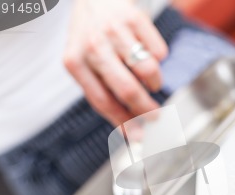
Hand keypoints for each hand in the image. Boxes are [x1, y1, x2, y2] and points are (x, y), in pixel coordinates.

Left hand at [63, 0, 167, 125]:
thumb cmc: (91, 38)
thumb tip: (130, 131)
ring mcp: (115, 31)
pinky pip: (159, 52)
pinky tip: (147, 52)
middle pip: (128, 90)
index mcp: (75, 62)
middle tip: (155, 116)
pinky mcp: (135, 18)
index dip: (124, 122)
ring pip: (149, 71)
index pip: (102, 102)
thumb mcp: (85, 65)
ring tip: (150, 80)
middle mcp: (93, 46)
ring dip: (154, 82)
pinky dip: (158, 58)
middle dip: (146, 110)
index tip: (139, 137)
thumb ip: (103, 95)